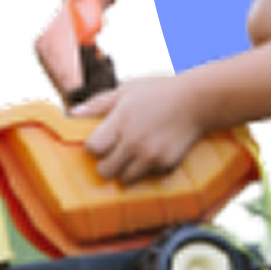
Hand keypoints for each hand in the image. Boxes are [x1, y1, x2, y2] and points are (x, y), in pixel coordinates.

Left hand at [70, 72, 203, 184]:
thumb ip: (99, 103)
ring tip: (134, 152)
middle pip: (105, 170)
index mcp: (122, 120)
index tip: (102, 138)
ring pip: (124, 180)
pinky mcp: (166, 165)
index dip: (94, 145)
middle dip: (107, 161)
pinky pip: (147, 178)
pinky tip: (153, 152)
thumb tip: (72, 114)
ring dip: (125, 169)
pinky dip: (146, 170)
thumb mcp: (128, 89)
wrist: (198, 100)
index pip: (92, 149)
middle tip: (115, 149)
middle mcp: (134, 141)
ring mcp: (151, 156)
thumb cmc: (160, 90)